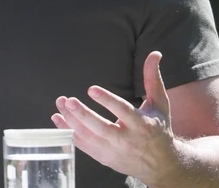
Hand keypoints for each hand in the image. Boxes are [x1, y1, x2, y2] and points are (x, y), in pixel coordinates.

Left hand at [52, 51, 178, 185]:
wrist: (161, 165)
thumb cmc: (159, 129)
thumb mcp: (160, 104)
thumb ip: (153, 79)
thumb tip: (155, 53)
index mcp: (142, 125)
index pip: (123, 111)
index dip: (107, 100)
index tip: (91, 89)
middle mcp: (126, 140)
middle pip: (102, 128)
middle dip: (84, 115)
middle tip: (69, 100)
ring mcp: (113, 151)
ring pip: (89, 137)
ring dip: (71, 121)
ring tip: (61, 103)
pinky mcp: (103, 157)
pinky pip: (82, 145)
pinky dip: (68, 133)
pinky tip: (57, 118)